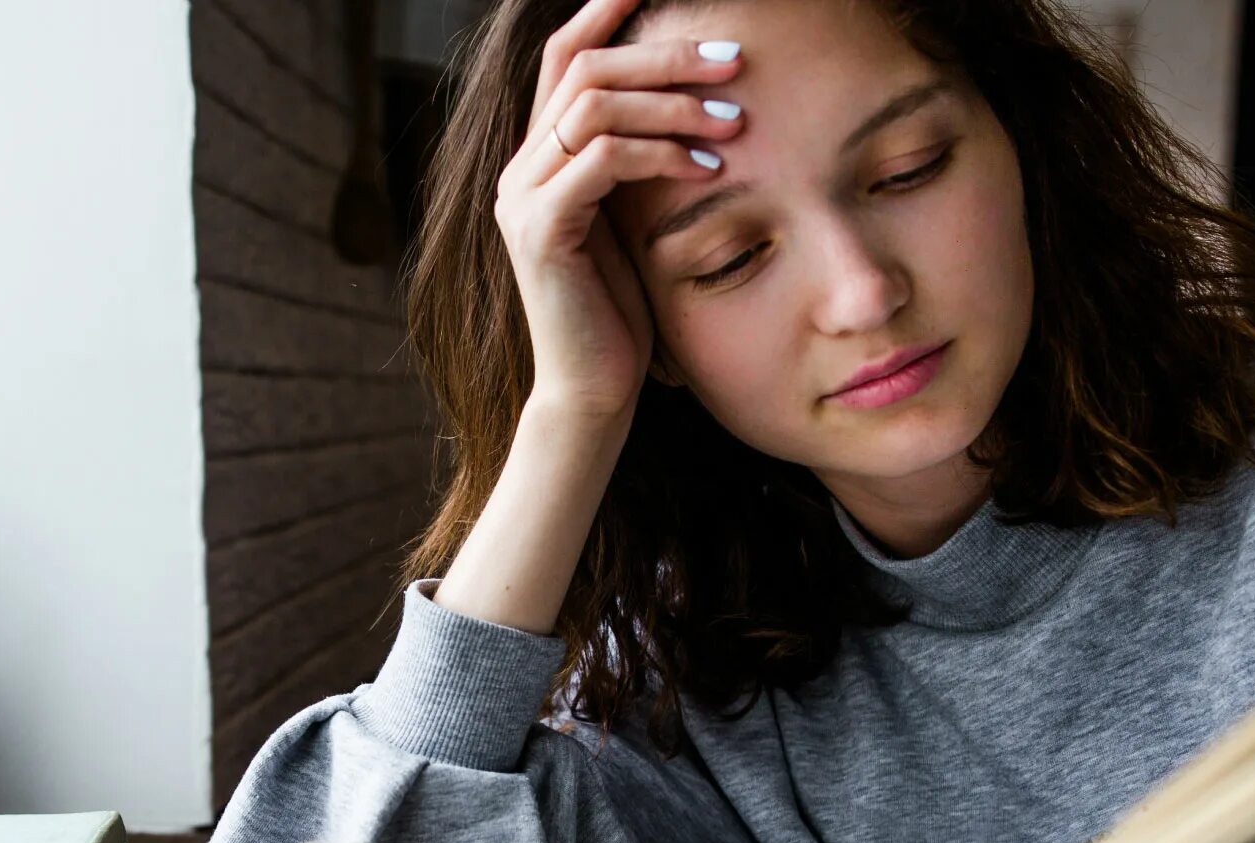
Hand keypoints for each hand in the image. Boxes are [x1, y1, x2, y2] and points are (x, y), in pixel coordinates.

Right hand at [497, 0, 744, 421]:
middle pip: (583, 66)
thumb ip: (641, 163)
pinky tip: (710, 170)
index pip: (565, 57)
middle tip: (732, 58)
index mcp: (539, 159)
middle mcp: (519, 169)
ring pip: (594, 105)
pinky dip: (663, 154)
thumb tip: (694, 105)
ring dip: (673, 104)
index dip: (606, 11)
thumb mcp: (635, 221)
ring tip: (734, 123)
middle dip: (662, 53)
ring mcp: (523, 198)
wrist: (594, 392)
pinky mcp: (541, 230)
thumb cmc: (625, 313)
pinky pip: (603, 158)